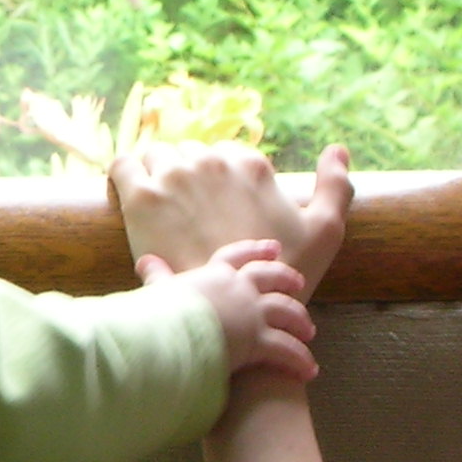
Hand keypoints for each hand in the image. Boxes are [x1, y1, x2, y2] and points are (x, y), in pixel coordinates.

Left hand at [113, 144, 354, 290]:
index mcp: (251, 164)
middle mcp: (213, 161)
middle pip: (188, 154)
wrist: (230, 312)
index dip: (216, 181)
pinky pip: (122, 166)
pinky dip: (123, 175)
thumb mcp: (325, 232)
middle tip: (184, 217)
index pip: (223, 154)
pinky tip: (129, 200)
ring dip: (155, 175)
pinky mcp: (142, 197)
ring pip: (155, 157)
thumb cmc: (279, 277)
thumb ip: (336, 187)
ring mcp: (175, 176)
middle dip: (186, 178)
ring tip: (158, 211)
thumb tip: (338, 149)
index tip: (211, 210)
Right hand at [155, 239, 317, 382]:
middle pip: (272, 278)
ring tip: (309, 330)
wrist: (168, 335)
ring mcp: (252, 314)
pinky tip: (309, 370)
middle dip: (287, 279)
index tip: (273, 248)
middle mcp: (240, 289)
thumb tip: (146, 261)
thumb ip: (157, 276)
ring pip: (286, 311)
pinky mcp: (258, 341)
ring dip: (300, 321)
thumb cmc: (159, 312)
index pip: (238, 257)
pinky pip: (286, 350)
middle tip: (299, 283)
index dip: (256, 251)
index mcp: (215, 275)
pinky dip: (300, 360)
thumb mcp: (158, 289)